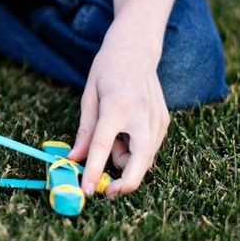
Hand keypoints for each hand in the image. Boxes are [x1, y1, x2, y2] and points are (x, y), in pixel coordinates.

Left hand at [67, 23, 169, 198]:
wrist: (136, 49)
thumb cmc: (107, 70)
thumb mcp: (89, 96)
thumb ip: (85, 131)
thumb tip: (74, 159)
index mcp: (116, 106)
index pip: (102, 146)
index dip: (94, 172)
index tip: (88, 191)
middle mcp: (141, 114)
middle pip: (139, 163)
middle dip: (125, 183)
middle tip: (107, 190)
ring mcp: (157, 118)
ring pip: (145, 159)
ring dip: (127, 159)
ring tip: (115, 136)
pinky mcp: (165, 121)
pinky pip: (151, 149)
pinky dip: (137, 149)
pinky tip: (128, 131)